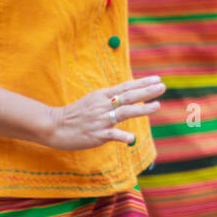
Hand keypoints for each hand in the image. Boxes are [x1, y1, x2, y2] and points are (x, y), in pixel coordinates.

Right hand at [45, 75, 164, 148]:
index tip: (157, 79)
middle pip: (128, 96)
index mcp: (102, 96)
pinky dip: (122, 136)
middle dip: (146, 91)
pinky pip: (112, 135)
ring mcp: (100, 120)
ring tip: (157, 105)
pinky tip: (132, 138)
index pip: (126, 87)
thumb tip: (129, 94)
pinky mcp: (97, 135)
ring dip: (141, 109)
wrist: (54, 126)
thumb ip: (110, 97)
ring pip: (124, 112)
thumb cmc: (76, 113)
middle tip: (162, 87)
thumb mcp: (93, 100)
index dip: (142, 83)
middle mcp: (103, 105)